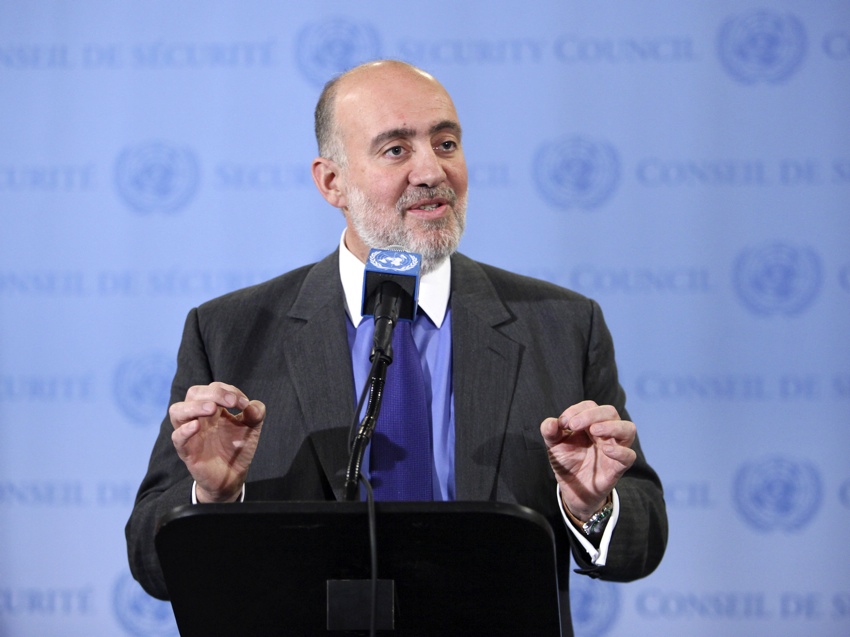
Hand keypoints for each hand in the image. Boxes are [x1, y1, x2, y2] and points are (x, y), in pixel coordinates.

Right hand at [169, 382, 265, 502]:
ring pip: (177, 411)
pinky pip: (177, 438)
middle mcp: (199, 417)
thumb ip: (256, 412)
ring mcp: (191, 433)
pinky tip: (197, 427)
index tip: (244, 404)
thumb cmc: (237, 447)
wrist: (233, 476)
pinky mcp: (187, 451)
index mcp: (214, 408)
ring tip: (212, 408)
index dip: (229, 391)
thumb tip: (251, 406)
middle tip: (231, 402)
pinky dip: (184, 430)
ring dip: (194, 406)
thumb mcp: (252, 427)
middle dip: (213, 393)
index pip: (214, 388)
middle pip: (194, 393)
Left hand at [540, 400, 635, 520]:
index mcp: (590, 423)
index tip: (563, 423)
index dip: (577, 410)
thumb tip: (551, 423)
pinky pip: (629, 455)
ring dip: (611, 426)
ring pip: (628, 429)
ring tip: (594, 430)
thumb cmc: (567, 461)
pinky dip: (620, 451)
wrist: (572, 488)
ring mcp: (615, 447)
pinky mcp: (619, 466)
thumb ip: (549, 431)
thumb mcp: (554, 445)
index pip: (590, 406)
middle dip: (592, 415)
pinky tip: (605, 450)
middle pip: (610, 412)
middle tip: (573, 425)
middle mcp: (606, 431)